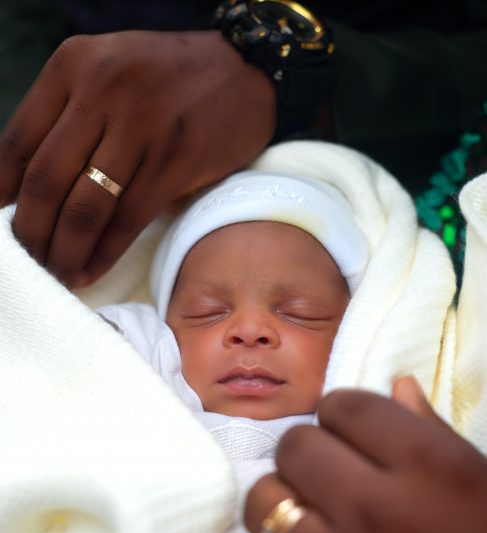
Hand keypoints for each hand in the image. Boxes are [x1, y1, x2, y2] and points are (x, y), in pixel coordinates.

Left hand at [0, 30, 274, 286]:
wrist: (244, 71)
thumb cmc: (167, 79)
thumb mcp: (106, 73)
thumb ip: (67, 116)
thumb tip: (24, 188)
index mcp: (74, 65)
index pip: (18, 142)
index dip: (1, 192)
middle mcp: (104, 90)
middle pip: (46, 181)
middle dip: (31, 233)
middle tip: (30, 259)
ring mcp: (143, 126)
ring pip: (86, 207)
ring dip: (65, 251)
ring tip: (58, 273)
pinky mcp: (177, 160)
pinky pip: (129, 219)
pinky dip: (104, 253)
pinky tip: (90, 270)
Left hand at [245, 379, 486, 532]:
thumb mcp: (484, 483)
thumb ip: (433, 431)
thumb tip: (396, 385)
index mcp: (428, 466)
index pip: (344, 406)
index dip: (342, 412)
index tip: (349, 429)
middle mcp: (376, 509)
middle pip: (296, 446)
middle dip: (309, 448)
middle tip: (329, 468)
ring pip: (265, 500)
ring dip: (281, 495)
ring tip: (306, 507)